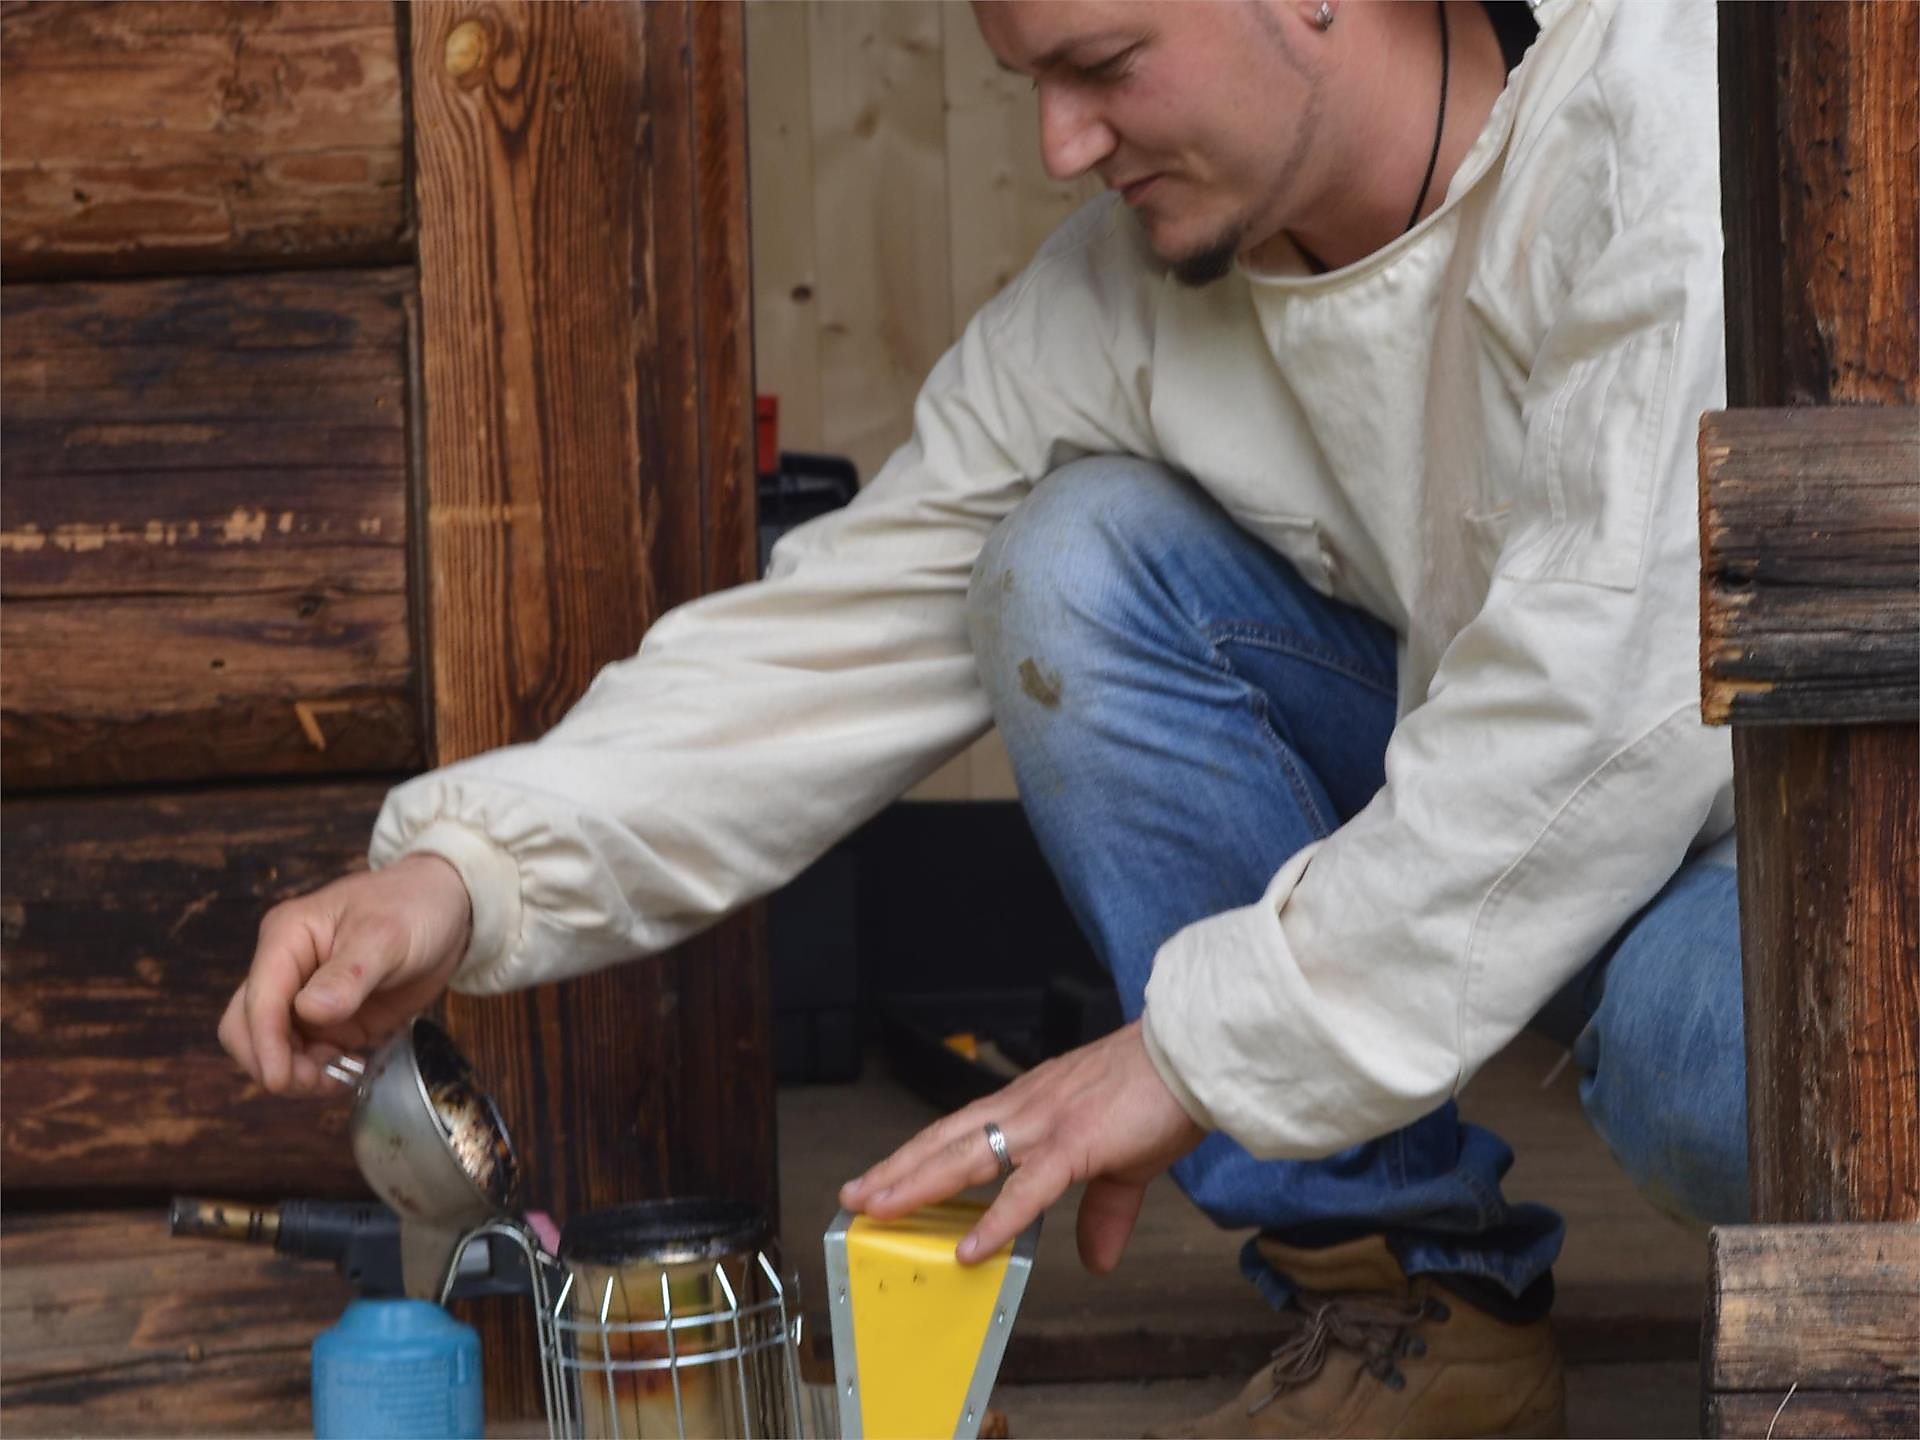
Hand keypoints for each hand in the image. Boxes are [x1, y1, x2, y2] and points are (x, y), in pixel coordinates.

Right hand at [218, 853, 472, 1095]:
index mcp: (286, 938)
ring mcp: (305, 999)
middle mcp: (286, 970)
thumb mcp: (386, 935)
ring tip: (343, 1072)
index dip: (265, 1044)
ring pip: (274, 1049)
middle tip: (317, 1079)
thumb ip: (349, 974)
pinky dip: (322, 1072)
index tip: (282, 1080)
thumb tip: (309, 1011)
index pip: (258, 999)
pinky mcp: (330, 1022)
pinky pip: (308, 1057)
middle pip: (247, 1029)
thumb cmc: (413, 906)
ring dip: (298, 1073)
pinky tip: (353, 1067)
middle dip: (273, 1062)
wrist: (447, 910)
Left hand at [838, 1020, 1205, 1273]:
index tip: (884, 1174)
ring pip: (966, 1157)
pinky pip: (1027, 1188)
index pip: (960, 1130)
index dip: (918, 1154)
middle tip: (854, 1196)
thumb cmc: (1159, 1095)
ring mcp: (1045, 1123)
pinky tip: (971, 1247)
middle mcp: (1026, 1108)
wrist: (1191, 1056)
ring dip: (917, 1185)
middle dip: (897, 1171)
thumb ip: (1102, 1211)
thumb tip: (1097, 1259)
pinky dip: (996, 1219)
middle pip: (945, 1141)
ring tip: (878, 1210)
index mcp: (1032, 1105)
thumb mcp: (1124, 1160)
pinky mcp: (1076, 1144)